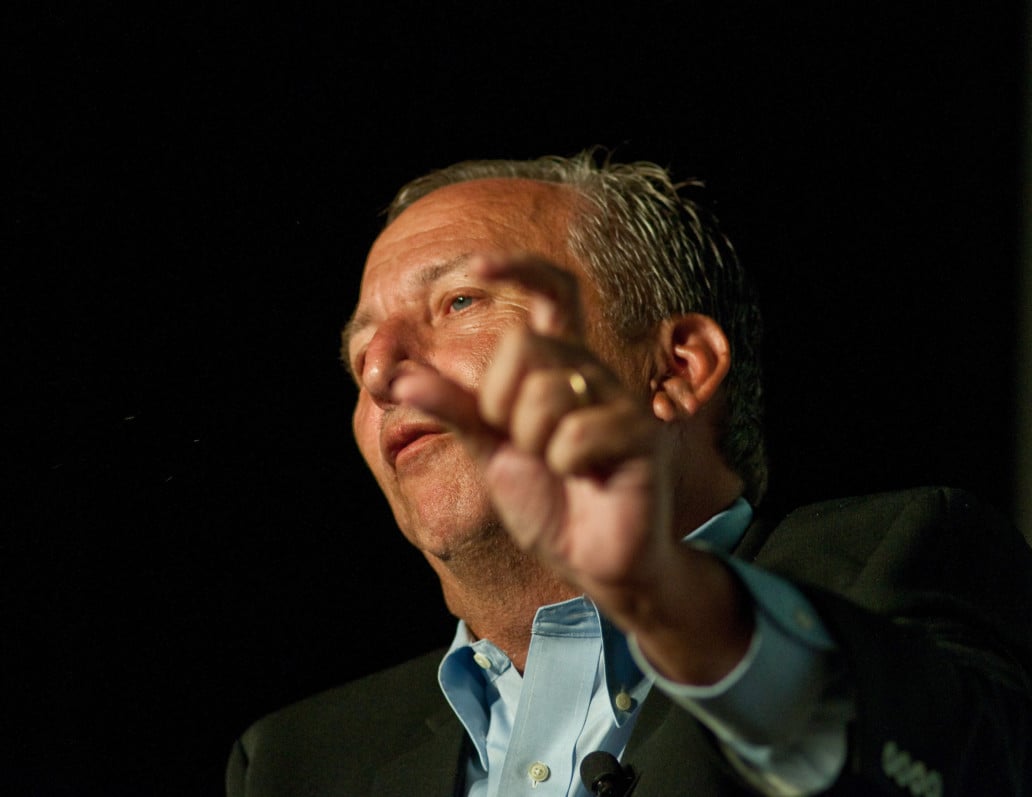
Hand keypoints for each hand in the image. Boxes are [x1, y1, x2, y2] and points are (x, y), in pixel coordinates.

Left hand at [391, 254, 675, 628]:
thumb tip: (399, 377)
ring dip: (534, 443)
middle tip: (521, 443)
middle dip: (500, 402)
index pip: (550, 292)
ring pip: (546, 391)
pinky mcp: (641, 433)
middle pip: (524, 345)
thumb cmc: (548, 503)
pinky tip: (586, 479)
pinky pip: (576, 434)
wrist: (591, 561)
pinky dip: (565, 465)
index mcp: (556, 367)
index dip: (518, 268)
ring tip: (559, 467)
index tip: (476, 266)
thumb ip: (453, 410)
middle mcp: (590, 372)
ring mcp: (619, 399)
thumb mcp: (488, 451)